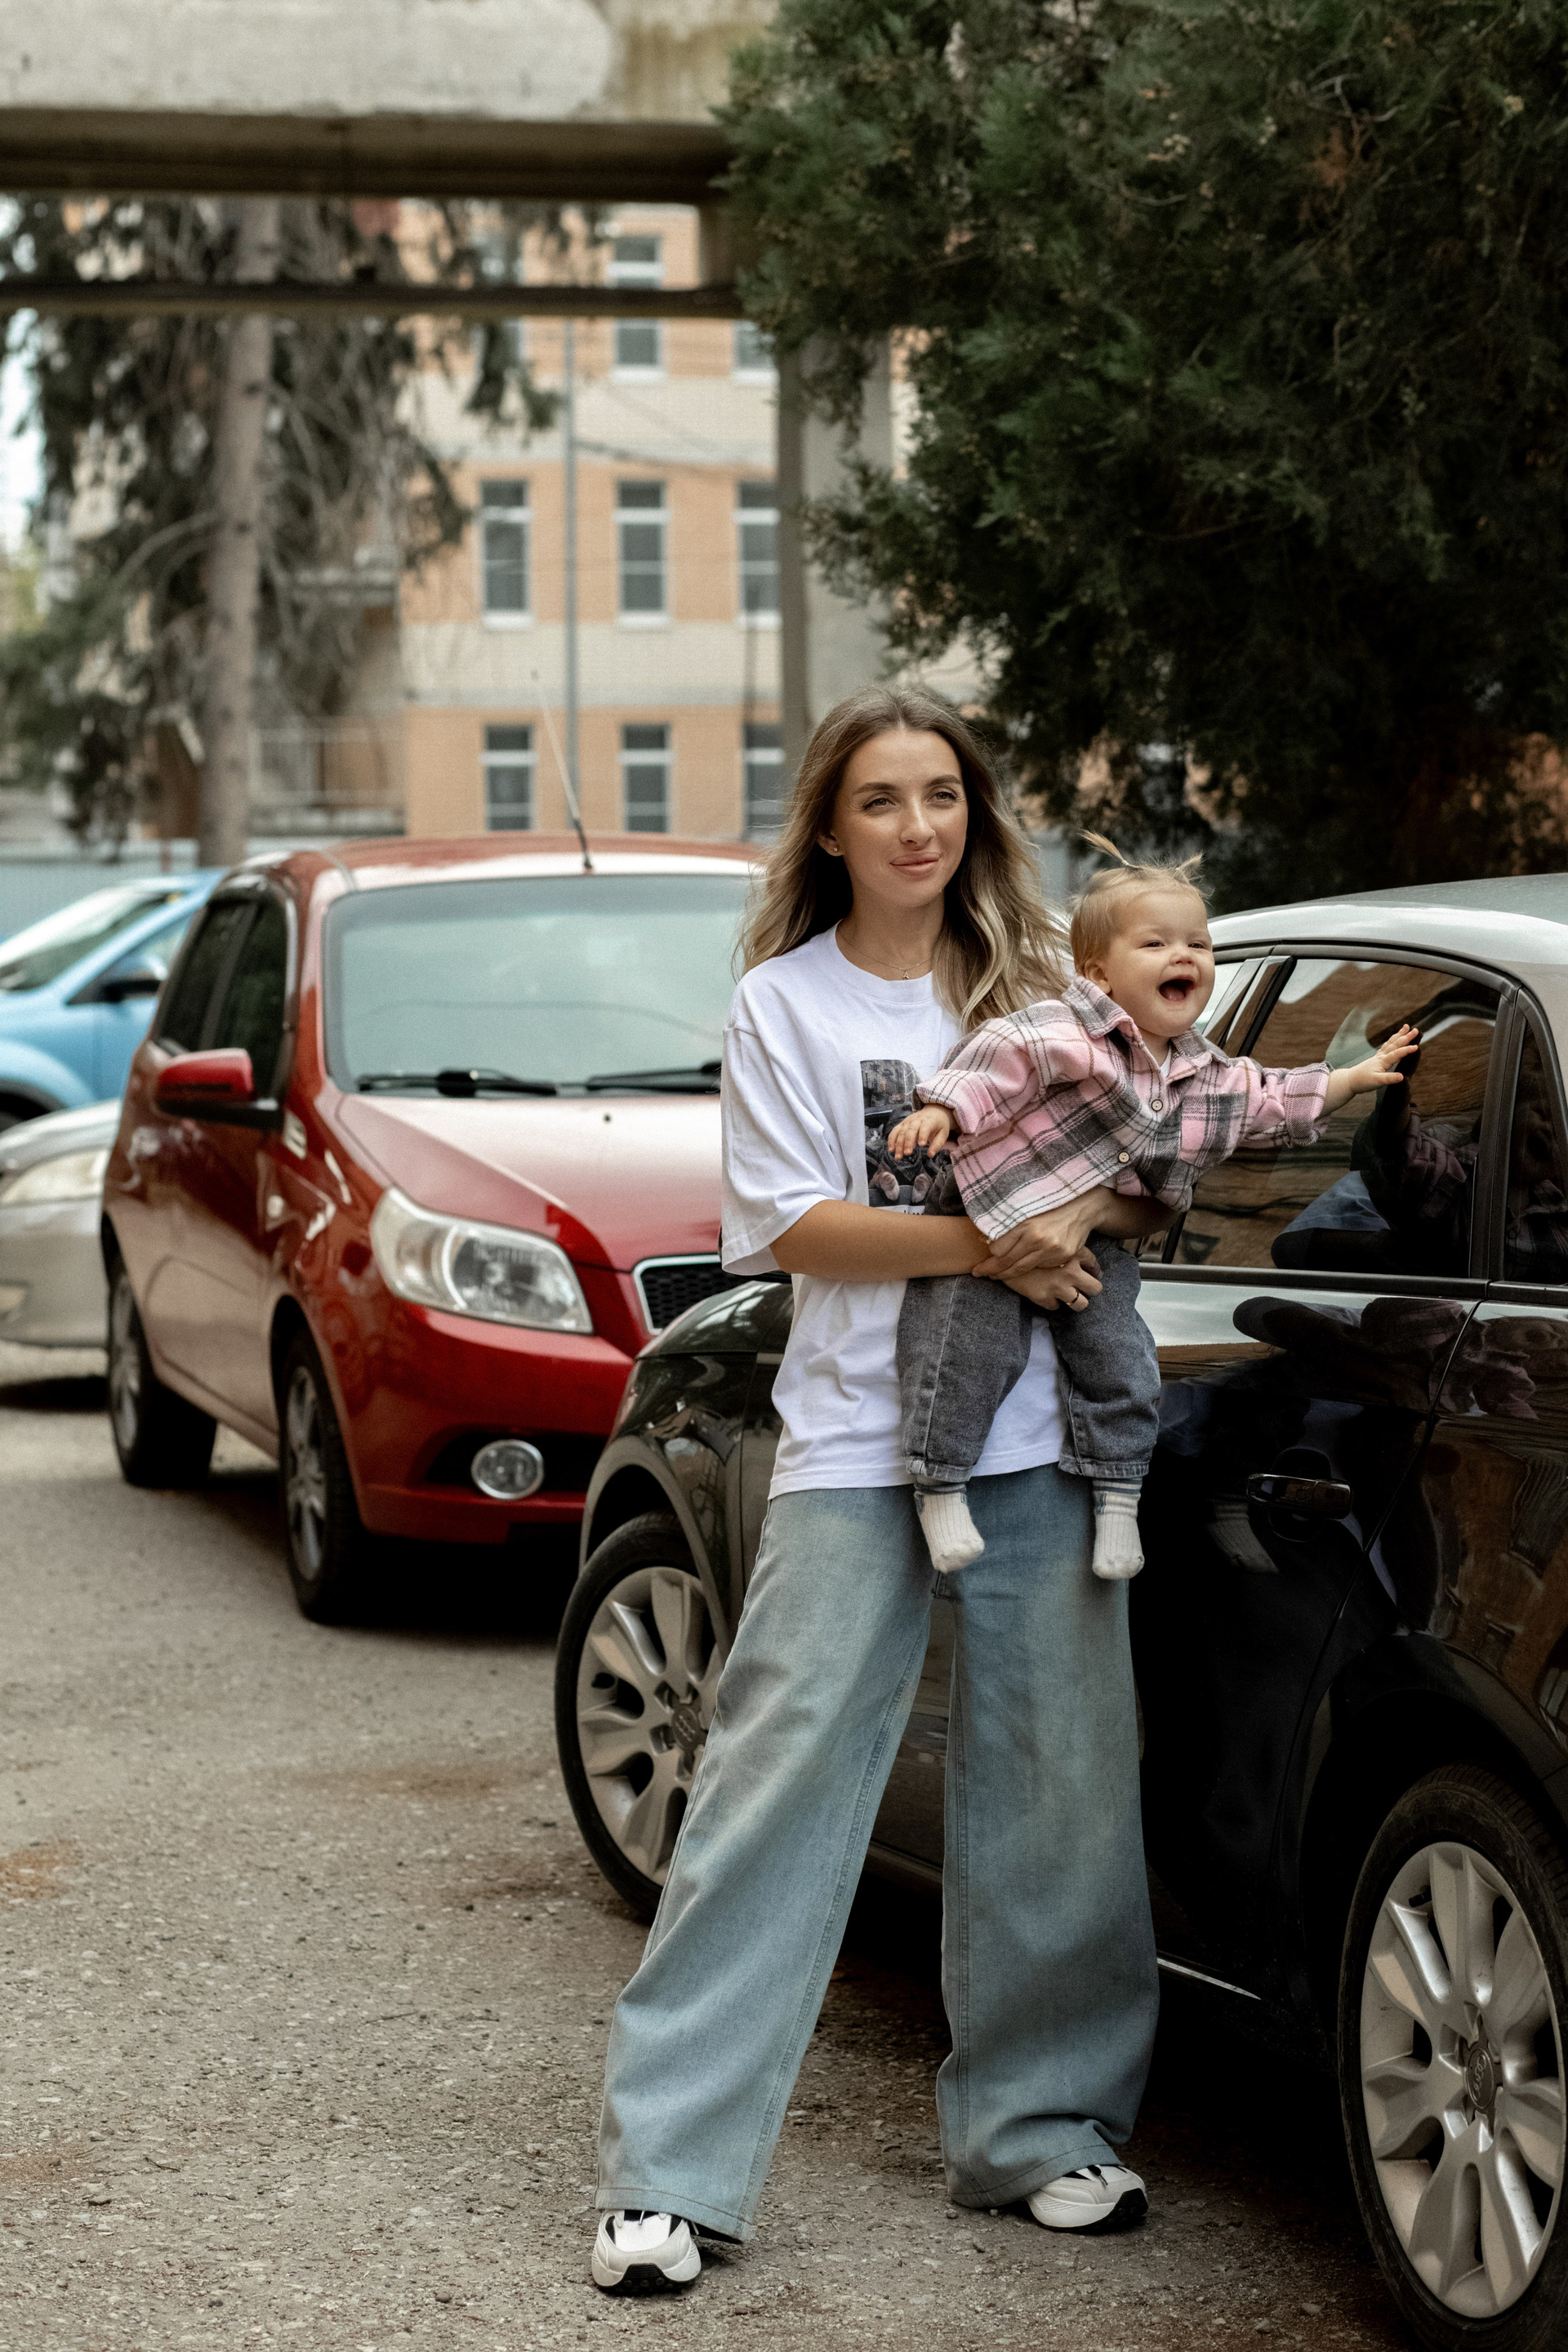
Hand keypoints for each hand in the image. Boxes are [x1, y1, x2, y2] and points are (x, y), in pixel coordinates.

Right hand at [887, 1103, 952, 1157]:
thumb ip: (937, 1144)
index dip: (923, 1135)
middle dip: (908, 1142)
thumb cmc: (939, 1124)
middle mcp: (917, 1120)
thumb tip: (931, 1155)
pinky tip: (891, 1149)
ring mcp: (908, 1121)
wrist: (933, 1111)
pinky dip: (891, 1140)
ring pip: (901, 1131)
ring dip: (898, 1144)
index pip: (925, 1127)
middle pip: (911, 1130)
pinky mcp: (902, 1123)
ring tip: (898, 1156)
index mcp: (929, 1121)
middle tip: (907, 1153)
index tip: (922, 1145)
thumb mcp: (943, 1133)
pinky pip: (895, 1131)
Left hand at [974, 1199, 1098, 1275]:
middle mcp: (1036, 1237)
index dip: (989, 1256)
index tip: (982, 1259)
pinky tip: (1020, 1268)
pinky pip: (1038, 1267)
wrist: (1081, 1208)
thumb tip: (986, 1239)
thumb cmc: (1049, 1207)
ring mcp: (1050, 1249)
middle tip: (978, 1273)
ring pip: (1020, 1268)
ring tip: (994, 1276)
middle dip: (990, 1270)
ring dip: (1005, 1274)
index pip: (997, 1248)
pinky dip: (1028, 1269)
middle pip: (1006, 1261)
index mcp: (1024, 1223)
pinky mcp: (1061, 1256)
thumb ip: (1010, 1225)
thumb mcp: (1026, 1210)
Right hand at [1002, 1252, 1102, 1311]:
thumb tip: (1082, 1258)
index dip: (1094, 1270)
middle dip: (1092, 1289)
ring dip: (1077, 1302)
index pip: (1093, 1264)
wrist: (999, 1253)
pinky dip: (1053, 1302)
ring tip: (1070, 1297)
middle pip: (1095, 1287)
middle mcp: (1069, 1270)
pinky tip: (1048, 1296)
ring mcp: (1058, 1286)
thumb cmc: (1025, 1242)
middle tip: (1085, 1288)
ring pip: (1081, 1304)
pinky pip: (1056, 1306)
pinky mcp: (1043, 1297)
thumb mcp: (1049, 1240)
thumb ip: (1065, 1247)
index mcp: (1072, 1254)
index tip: (1092, 1273)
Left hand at [1328, 1023, 1419, 1111]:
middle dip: (1406, 1037)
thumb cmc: (1362, 1082)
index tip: (1417, 1046)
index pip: (1396, 1054)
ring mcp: (1378, 1057)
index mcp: (1382, 1061)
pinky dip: (1391, 1041)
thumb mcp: (1377, 1082)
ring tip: (1405, 1027)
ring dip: (1399, 1035)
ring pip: (1390, 1043)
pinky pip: (1386, 1047)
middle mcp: (1381, 1056)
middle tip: (1416, 1030)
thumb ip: (1389, 1078)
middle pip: (1395, 1044)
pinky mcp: (1376, 1059)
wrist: (1349, 1080)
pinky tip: (1393, 1040)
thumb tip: (1402, 1077)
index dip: (1406, 1050)